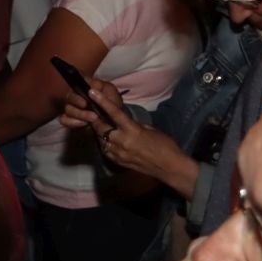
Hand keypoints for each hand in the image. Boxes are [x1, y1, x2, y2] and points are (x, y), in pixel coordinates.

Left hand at [59, 79, 181, 179]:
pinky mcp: (117, 162)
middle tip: (93, 113)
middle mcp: (121, 142)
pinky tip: (111, 141)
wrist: (169, 167)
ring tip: (103, 127)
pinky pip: (106, 150)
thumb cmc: (165, 145)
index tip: (92, 92)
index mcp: (132, 130)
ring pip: (100, 140)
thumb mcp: (150, 129)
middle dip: (95, 120)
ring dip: (100, 133)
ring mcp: (118, 153)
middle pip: (100, 128)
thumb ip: (135, 124)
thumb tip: (125, 122)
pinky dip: (106, 144)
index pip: (114, 113)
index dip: (101, 101)